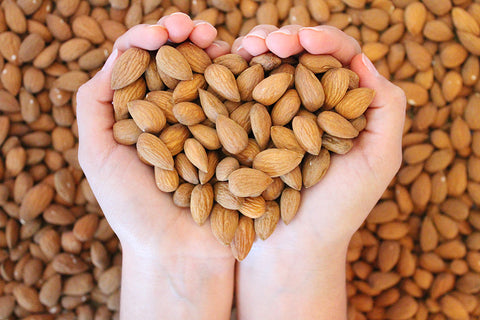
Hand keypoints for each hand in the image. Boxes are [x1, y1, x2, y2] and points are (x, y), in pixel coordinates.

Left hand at [77, 13, 232, 319]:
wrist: (179, 253)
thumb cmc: (133, 210)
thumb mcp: (97, 156)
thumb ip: (94, 106)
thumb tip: (115, 56)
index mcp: (143, 112)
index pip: (144, 62)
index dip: (152, 37)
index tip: (165, 31)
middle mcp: (177, 113)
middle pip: (181, 62)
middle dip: (189, 37)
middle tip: (198, 28)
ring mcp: (211, 125)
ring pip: (214, 76)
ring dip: (219, 52)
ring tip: (222, 43)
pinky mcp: (239, 141)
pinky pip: (243, 105)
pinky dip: (245, 80)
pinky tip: (249, 67)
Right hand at [232, 25, 405, 318]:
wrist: (290, 249)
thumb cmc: (337, 211)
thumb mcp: (379, 161)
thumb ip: (387, 109)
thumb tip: (363, 59)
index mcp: (345, 108)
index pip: (339, 58)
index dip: (323, 39)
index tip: (303, 39)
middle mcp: (311, 107)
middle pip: (300, 57)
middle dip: (285, 38)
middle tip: (269, 41)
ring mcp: (277, 116)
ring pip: (270, 68)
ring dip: (259, 48)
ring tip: (248, 45)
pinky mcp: (248, 129)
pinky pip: (243, 92)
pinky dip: (237, 72)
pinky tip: (230, 63)